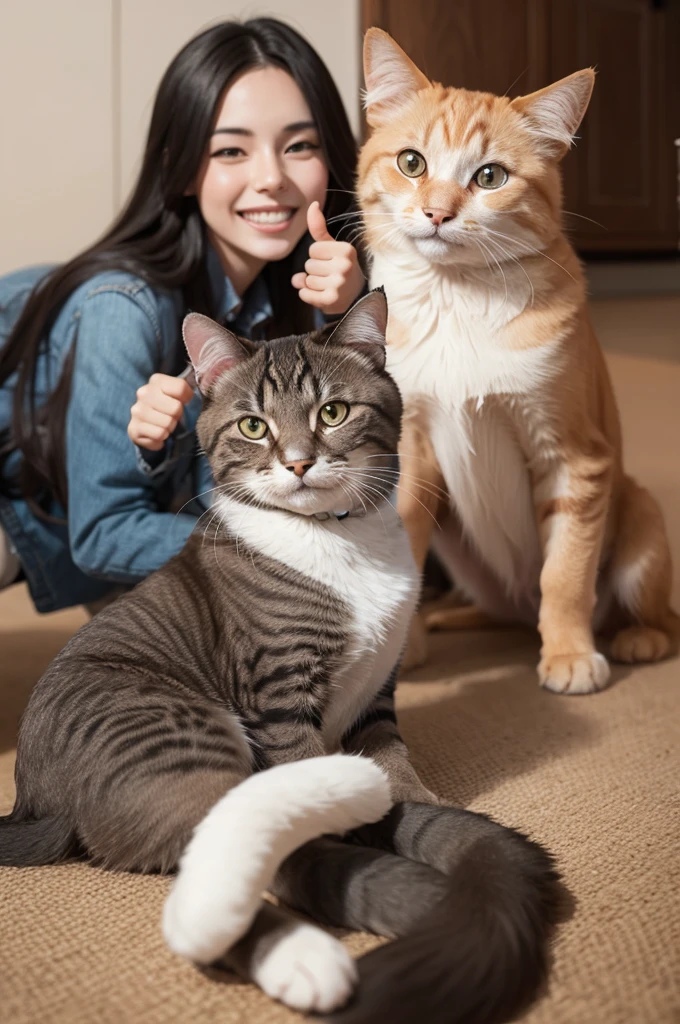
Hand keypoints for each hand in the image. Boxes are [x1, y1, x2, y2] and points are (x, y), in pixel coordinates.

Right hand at [128, 373, 194, 450]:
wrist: (147, 423)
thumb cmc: (168, 406)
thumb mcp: (178, 393)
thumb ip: (187, 389)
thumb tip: (197, 390)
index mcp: (157, 380)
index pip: (180, 388)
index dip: (187, 398)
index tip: (183, 401)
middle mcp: (144, 393)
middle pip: (175, 408)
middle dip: (177, 416)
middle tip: (172, 416)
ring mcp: (137, 411)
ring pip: (167, 424)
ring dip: (170, 428)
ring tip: (164, 425)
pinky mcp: (134, 428)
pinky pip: (159, 435)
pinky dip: (162, 438)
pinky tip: (157, 433)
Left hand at [292, 201, 364, 315]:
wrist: (356, 298)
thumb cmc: (341, 269)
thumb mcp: (333, 248)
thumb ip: (319, 228)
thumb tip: (312, 205)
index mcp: (346, 250)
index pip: (313, 250)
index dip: (317, 257)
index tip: (331, 263)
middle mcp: (344, 266)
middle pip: (309, 265)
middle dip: (315, 272)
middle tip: (330, 277)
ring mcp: (338, 284)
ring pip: (306, 280)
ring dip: (312, 285)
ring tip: (327, 286)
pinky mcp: (331, 300)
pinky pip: (304, 294)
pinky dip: (308, 295)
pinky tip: (321, 296)